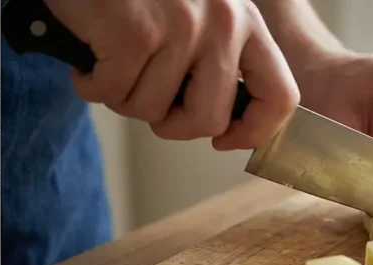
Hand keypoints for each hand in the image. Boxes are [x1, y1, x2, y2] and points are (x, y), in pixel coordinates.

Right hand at [47, 0, 299, 149]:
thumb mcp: (196, 17)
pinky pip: (113, 93)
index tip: (223, 140)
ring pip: (152, 111)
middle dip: (169, 124)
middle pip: (208, 121)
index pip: (280, 96)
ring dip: (121, 96)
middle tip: (146, 97)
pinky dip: (91, 83)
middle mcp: (222, 21)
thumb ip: (217, 63)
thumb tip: (223, 127)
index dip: (253, 132)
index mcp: (244, 22)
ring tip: (113, 59)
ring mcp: (181, 26)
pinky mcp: (136, 32)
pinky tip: (92, 52)